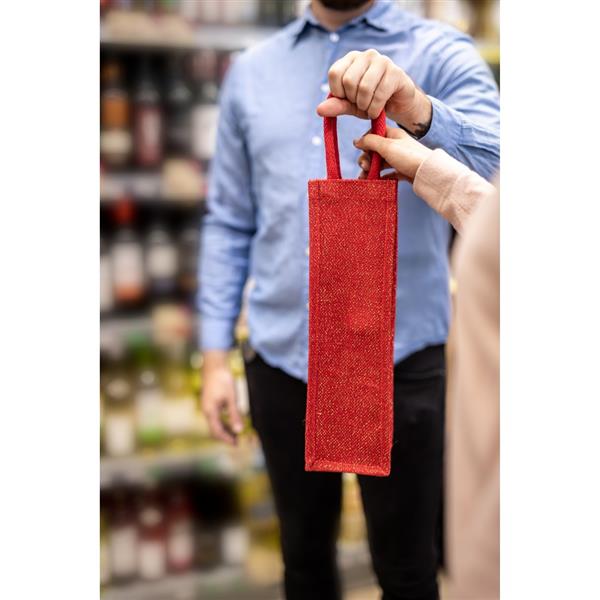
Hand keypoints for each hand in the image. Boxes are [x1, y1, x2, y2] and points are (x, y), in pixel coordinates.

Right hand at [201, 350, 242, 444]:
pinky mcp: (209, 402)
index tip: (236, 444)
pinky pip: (215, 416)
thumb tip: (239, 430)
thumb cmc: (223, 379)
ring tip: (235, 434)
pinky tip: (231, 421)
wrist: (214, 365)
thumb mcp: (231, 397)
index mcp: (210, 411)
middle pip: (214, 429)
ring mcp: (207, 406)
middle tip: (237, 441)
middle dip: (225, 436)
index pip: (217, 431)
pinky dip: (223, 421)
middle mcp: (206, 410)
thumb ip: (235, 414)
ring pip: (214, 423)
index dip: (226, 439)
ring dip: (224, 429)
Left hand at [316, 49, 431, 136]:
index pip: (334, 73)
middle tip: (361, 105)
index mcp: (351, 59)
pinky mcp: (396, 72)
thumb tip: (319, 110)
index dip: (338, 93)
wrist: (398, 105)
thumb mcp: (350, 105)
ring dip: (365, 106)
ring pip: (364, 88)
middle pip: (348, 81)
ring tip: (369, 108)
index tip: (347, 99)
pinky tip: (378, 111)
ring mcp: (382, 61)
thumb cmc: (371, 102)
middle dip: (353, 100)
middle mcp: (367, 55)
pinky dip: (375, 109)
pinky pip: (378, 95)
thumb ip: (336, 105)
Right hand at [354, 126, 431, 181]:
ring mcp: (399, 159)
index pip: (375, 133)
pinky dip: (380, 177)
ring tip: (366, 178)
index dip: (366, 141)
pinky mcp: (402, 171)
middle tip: (365, 167)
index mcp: (393, 134)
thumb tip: (356, 141)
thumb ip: (370, 142)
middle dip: (366, 159)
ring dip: (371, 170)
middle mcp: (395, 145)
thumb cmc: (408, 156)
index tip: (360, 149)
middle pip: (375, 150)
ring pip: (380, 163)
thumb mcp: (386, 145)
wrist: (427, 173)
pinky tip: (376, 182)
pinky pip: (387, 174)